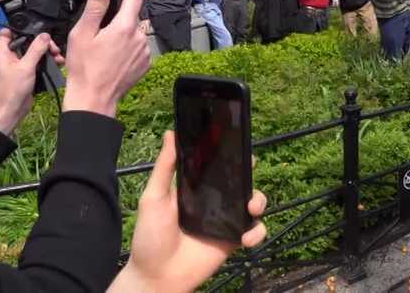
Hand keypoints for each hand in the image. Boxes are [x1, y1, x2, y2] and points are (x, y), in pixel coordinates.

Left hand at [0, 31, 63, 135]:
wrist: (10, 111)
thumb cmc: (11, 90)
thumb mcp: (25, 67)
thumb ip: (36, 49)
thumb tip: (44, 35)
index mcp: (2, 52)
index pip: (7, 32)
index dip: (19, 28)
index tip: (34, 28)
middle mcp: (9, 57)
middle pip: (26, 42)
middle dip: (41, 43)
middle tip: (52, 47)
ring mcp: (18, 65)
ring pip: (34, 53)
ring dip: (46, 53)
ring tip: (57, 56)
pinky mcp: (26, 74)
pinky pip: (37, 63)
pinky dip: (46, 62)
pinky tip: (57, 63)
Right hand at [64, 0, 151, 117]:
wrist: (93, 99)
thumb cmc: (84, 69)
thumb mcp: (82, 34)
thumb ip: (95, 7)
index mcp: (125, 27)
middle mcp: (139, 38)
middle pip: (133, 16)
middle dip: (120, 16)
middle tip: (101, 27)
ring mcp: (144, 52)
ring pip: (136, 33)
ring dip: (125, 33)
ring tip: (106, 46)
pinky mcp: (145, 64)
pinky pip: (139, 48)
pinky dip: (129, 48)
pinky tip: (114, 57)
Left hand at [108, 131, 266, 292]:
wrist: (156, 277)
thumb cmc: (150, 237)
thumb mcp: (153, 199)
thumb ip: (164, 168)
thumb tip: (170, 133)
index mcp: (195, 188)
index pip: (217, 166)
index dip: (230, 154)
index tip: (238, 143)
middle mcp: (213, 201)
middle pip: (240, 181)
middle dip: (250, 173)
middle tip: (250, 168)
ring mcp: (224, 221)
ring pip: (253, 204)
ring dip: (259, 201)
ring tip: (252, 207)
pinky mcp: (232, 241)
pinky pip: (254, 232)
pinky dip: (257, 232)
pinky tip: (246, 238)